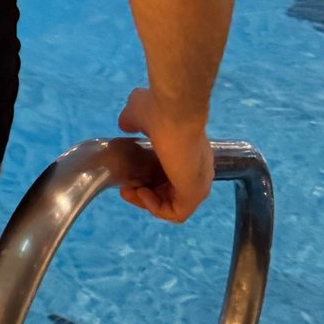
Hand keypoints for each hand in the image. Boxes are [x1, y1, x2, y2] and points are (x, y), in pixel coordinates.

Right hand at [117, 87, 213, 222]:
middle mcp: (198, 170)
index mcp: (190, 152)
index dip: (150, 178)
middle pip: (171, 193)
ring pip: (173, 205)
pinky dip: (156, 208)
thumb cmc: (159, 110)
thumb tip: (124, 125)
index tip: (130, 176)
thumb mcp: (138, 112)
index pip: (172, 174)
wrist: (174, 112)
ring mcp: (198, 184)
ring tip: (129, 191)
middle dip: (145, 193)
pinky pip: (175, 212)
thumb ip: (132, 121)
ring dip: (148, 201)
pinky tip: (140, 193)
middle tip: (125, 188)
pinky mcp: (194, 194)